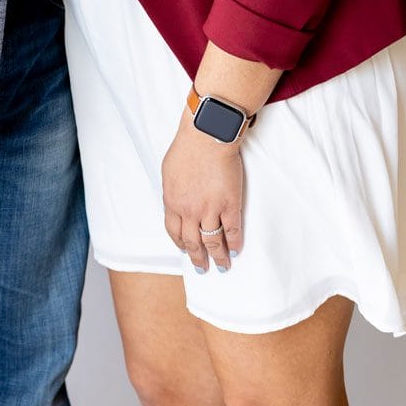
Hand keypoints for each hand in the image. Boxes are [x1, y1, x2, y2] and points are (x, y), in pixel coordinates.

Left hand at [161, 115, 242, 273]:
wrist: (207, 136)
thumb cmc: (187, 147)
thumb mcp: (169, 171)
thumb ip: (173, 191)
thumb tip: (176, 203)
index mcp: (172, 202)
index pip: (174, 232)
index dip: (181, 244)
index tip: (186, 251)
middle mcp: (189, 211)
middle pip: (193, 243)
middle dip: (198, 259)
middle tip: (202, 268)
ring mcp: (210, 209)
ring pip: (213, 242)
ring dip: (218, 257)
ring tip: (222, 266)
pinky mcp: (229, 205)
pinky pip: (232, 231)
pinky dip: (235, 243)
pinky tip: (236, 251)